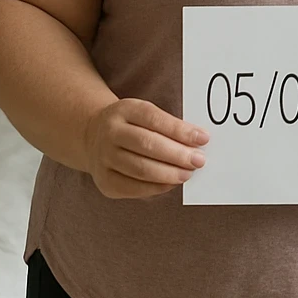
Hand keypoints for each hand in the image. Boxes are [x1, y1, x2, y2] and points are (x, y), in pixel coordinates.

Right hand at [83, 98, 208, 198]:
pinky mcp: (105, 181)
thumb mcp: (145, 115)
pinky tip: (171, 183)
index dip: (180, 130)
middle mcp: (110, 132)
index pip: (154, 119)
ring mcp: (104, 158)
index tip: (203, 138)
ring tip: (187, 173)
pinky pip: (134, 187)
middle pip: (147, 144)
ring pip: (140, 169)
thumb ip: (169, 126)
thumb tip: (198, 143)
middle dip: (177, 154)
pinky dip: (156, 187)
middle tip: (199, 160)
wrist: (93, 137)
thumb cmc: (132, 126)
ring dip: (169, 173)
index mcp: (124, 110)